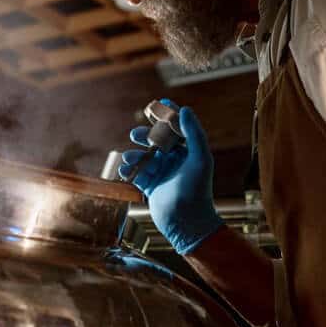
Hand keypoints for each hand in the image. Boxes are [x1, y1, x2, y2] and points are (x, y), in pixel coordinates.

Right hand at [119, 102, 222, 255]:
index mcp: (188, 152)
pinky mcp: (150, 187)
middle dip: (144, 136)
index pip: (177, 129)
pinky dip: (129, 170)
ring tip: (129, 158)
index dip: (168, 116)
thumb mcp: (200, 158)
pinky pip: (136, 173)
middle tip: (135, 134)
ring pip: (143, 157)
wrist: (187, 222)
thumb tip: (185, 109)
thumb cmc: (198, 190)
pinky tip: (125, 170)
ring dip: (134, 155)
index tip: (158, 104)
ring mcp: (161, 173)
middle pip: (156, 141)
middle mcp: (174, 161)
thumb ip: (194, 133)